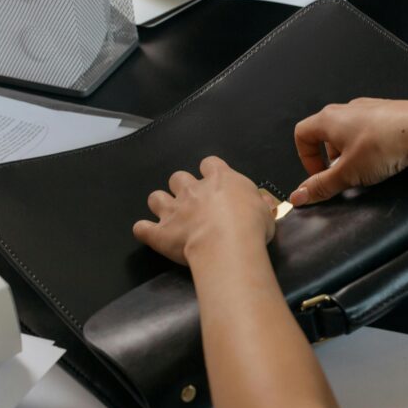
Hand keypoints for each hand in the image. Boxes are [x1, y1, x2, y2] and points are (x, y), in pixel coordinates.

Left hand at [133, 156, 275, 264]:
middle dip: (182, 187)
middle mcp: (193, 190)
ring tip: (168, 216)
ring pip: (156, 197)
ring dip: (160, 204)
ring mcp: (173, 210)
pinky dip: (144, 230)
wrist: (227, 243)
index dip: (210, 171)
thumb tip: (263, 204)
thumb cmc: (251, 225)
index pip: (210, 164)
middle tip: (192, 203)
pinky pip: (142, 228)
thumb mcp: (265, 213)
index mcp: (220, 180)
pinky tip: (148, 233)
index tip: (215, 181)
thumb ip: (259, 205)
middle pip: (178, 177)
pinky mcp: (160, 232)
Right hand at [291, 98, 407, 205]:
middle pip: (325, 134)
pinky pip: (369, 129)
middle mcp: (346, 109)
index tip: (319, 177)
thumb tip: (299, 196)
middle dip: (330, 159)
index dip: (306, 159)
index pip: (302, 134)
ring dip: (350, 152)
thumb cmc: (383, 144)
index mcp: (328, 119)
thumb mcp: (347, 173)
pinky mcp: (387, 112)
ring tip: (365, 168)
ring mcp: (368, 108)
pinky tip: (383, 157)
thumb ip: (321, 186)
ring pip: (348, 131)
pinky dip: (369, 145)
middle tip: (344, 176)